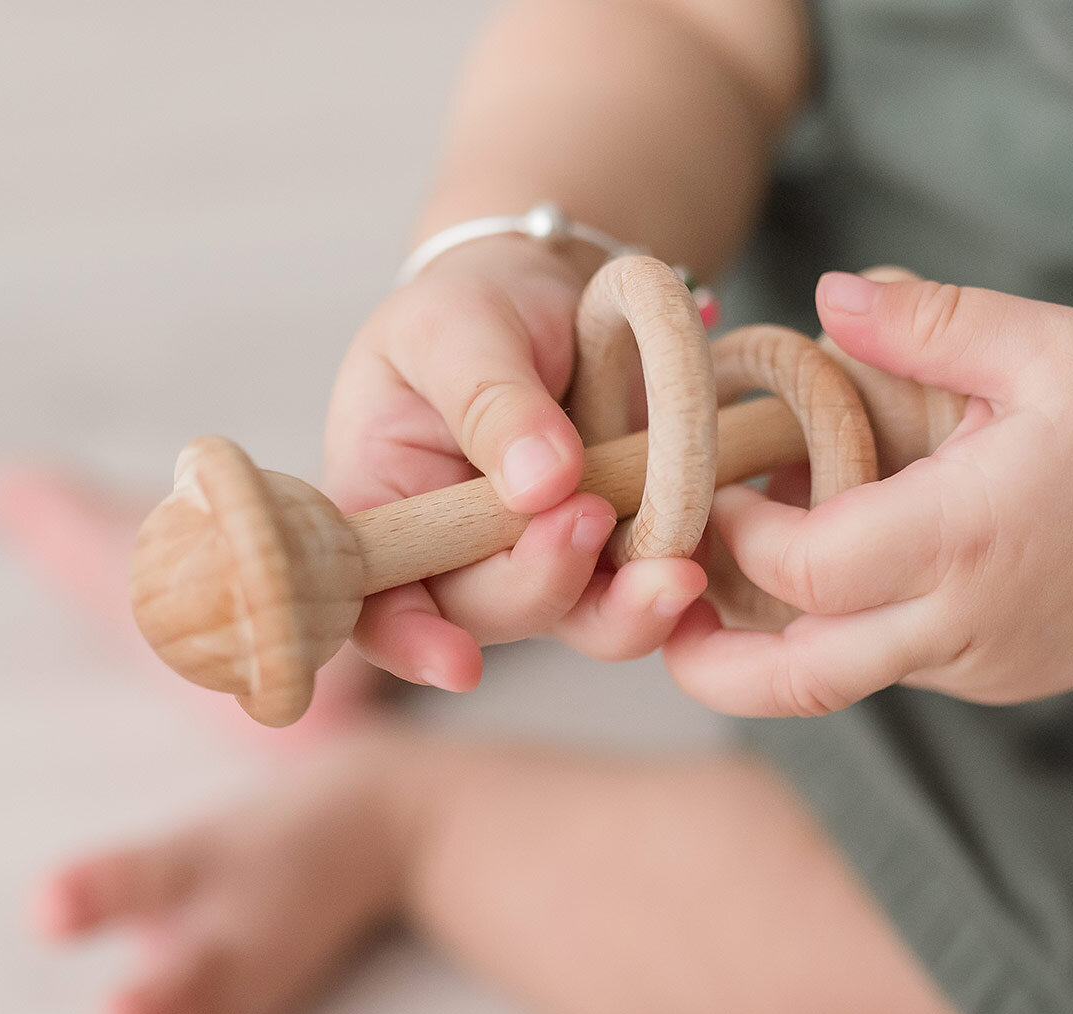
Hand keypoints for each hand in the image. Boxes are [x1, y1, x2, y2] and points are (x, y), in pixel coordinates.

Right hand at [323, 235, 706, 689]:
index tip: (459, 665)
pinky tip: (698, 559)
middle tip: (587, 513)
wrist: (556, 288)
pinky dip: (669, 583)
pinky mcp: (606, 556)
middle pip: (488, 613)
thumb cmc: (475, 302)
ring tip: (674, 572)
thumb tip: (541, 482)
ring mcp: (535, 562)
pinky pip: (638, 590)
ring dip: (625, 609)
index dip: (410, 642)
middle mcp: (454, 556)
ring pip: (576, 619)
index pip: (374, 599)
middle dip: (543, 583)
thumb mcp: (458, 326)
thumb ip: (490, 399)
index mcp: (383, 508)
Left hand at [664, 271, 1072, 714]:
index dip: (736, 535)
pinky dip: (825, 639)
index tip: (714, 486)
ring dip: (753, 656)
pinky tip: (801, 585)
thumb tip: (823, 297)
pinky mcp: (981, 680)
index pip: (805, 566)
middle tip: (648, 605)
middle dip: (704, 657)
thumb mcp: (1051, 348)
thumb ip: (932, 321)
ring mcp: (967, 665)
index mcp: (963, 537)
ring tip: (695, 605)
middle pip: (795, 679)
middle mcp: (956, 621)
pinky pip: (881, 671)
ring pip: (830, 686)